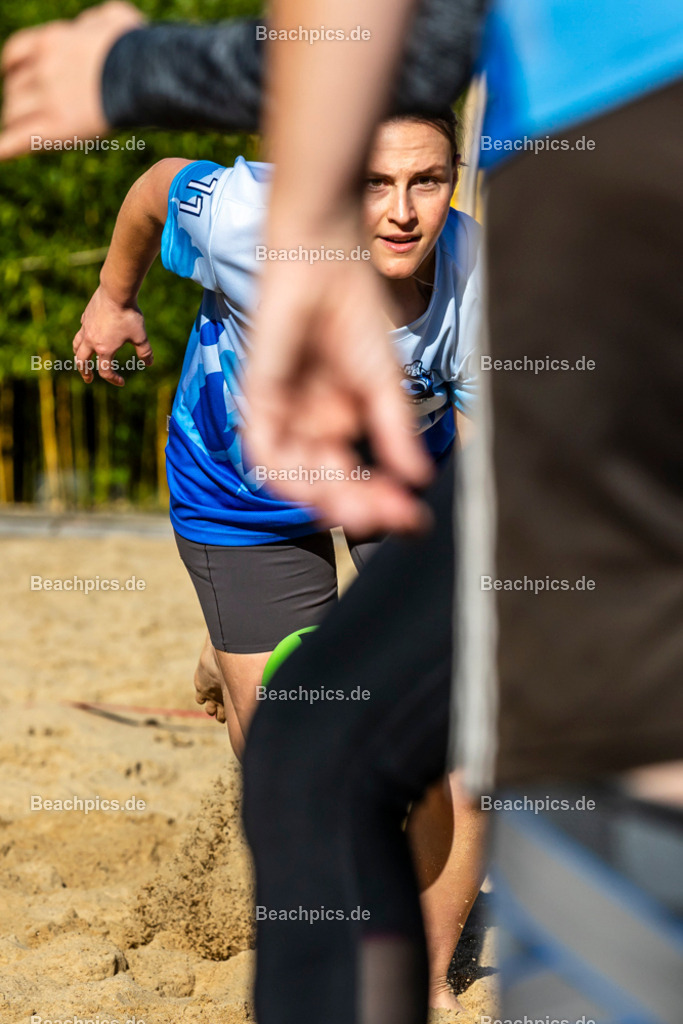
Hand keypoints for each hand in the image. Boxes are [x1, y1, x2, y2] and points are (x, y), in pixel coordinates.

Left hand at [0, 1, 144, 160]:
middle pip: (14, 88)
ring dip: (18, 124)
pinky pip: (19, 140)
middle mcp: (41, 68)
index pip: (16, 53)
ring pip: (13, 115)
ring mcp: (46, 100)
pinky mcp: (55, 128)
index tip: (11, 74)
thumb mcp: (113, 20)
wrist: (142, 75)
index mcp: (51, 41)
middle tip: (33, 114)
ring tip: (30, 135)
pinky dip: (4, 149)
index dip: (12, 67)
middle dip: (20, 100)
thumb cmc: (136, 48)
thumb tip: (95, 26)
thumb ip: (96, 23)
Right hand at [73, 284, 151, 386]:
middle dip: (85, 372)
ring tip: (81, 360)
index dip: (114, 379)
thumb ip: (145, 352)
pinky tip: (88, 335)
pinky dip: (83, 337)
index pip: (105, 371)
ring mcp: (86, 328)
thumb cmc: (129, 315)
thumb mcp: (141, 336)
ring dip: (79, 356)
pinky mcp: (86, 317)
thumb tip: (149, 363)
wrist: (116, 292)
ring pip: (77, 345)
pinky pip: (81, 330)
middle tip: (88, 379)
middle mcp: (92, 341)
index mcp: (105, 349)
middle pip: (82, 361)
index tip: (122, 382)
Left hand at [244, 241, 433, 537]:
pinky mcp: (259, 395)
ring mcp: (285, 411)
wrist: (323, 260)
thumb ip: (395, 431)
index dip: (383, 500)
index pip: (358, 474)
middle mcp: (311, 421)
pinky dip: (286, 475)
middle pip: (330, 481)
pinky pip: (264, 450)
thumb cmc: (355, 311)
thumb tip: (419, 479)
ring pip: (299, 474)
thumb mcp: (384, 382)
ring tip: (360, 511)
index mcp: (341, 418)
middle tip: (391, 519)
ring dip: (328, 498)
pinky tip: (314, 492)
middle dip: (359, 505)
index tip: (413, 518)